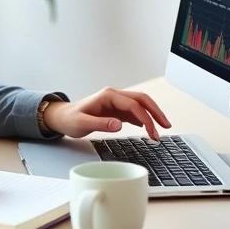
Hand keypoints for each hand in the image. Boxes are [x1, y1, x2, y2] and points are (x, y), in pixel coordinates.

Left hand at [42, 87, 171, 140]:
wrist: (62, 117)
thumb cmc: (70, 119)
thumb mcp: (82, 123)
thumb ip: (100, 124)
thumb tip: (119, 124)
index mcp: (107, 96)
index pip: (133, 105)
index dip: (145, 118)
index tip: (152, 131)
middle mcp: (114, 96)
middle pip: (141, 100)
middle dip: (156, 112)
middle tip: (166, 126)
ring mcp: (116, 103)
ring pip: (140, 105)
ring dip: (152, 116)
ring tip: (160, 132)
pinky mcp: (117, 110)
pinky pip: (135, 112)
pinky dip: (144, 120)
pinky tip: (149, 129)